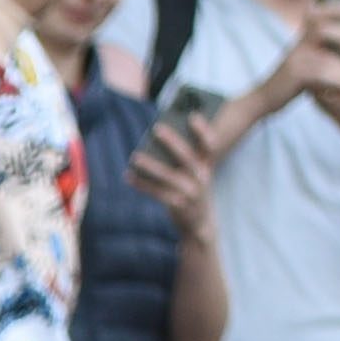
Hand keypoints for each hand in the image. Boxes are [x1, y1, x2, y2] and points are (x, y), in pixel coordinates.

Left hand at [126, 113, 219, 235]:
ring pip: (168, 175)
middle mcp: (201, 178)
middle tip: (156, 128)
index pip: (210, 145)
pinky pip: (157, 192)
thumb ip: (182, 161)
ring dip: (150, 165)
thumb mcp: (194, 176)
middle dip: (171, 141)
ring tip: (136, 156)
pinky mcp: (178, 206)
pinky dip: (142, 184)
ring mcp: (190, 193)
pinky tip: (129, 176)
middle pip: (186, 156)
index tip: (191, 116)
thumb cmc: (193, 192)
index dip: (203, 130)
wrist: (200, 224)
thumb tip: (155, 146)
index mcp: (207, 167)